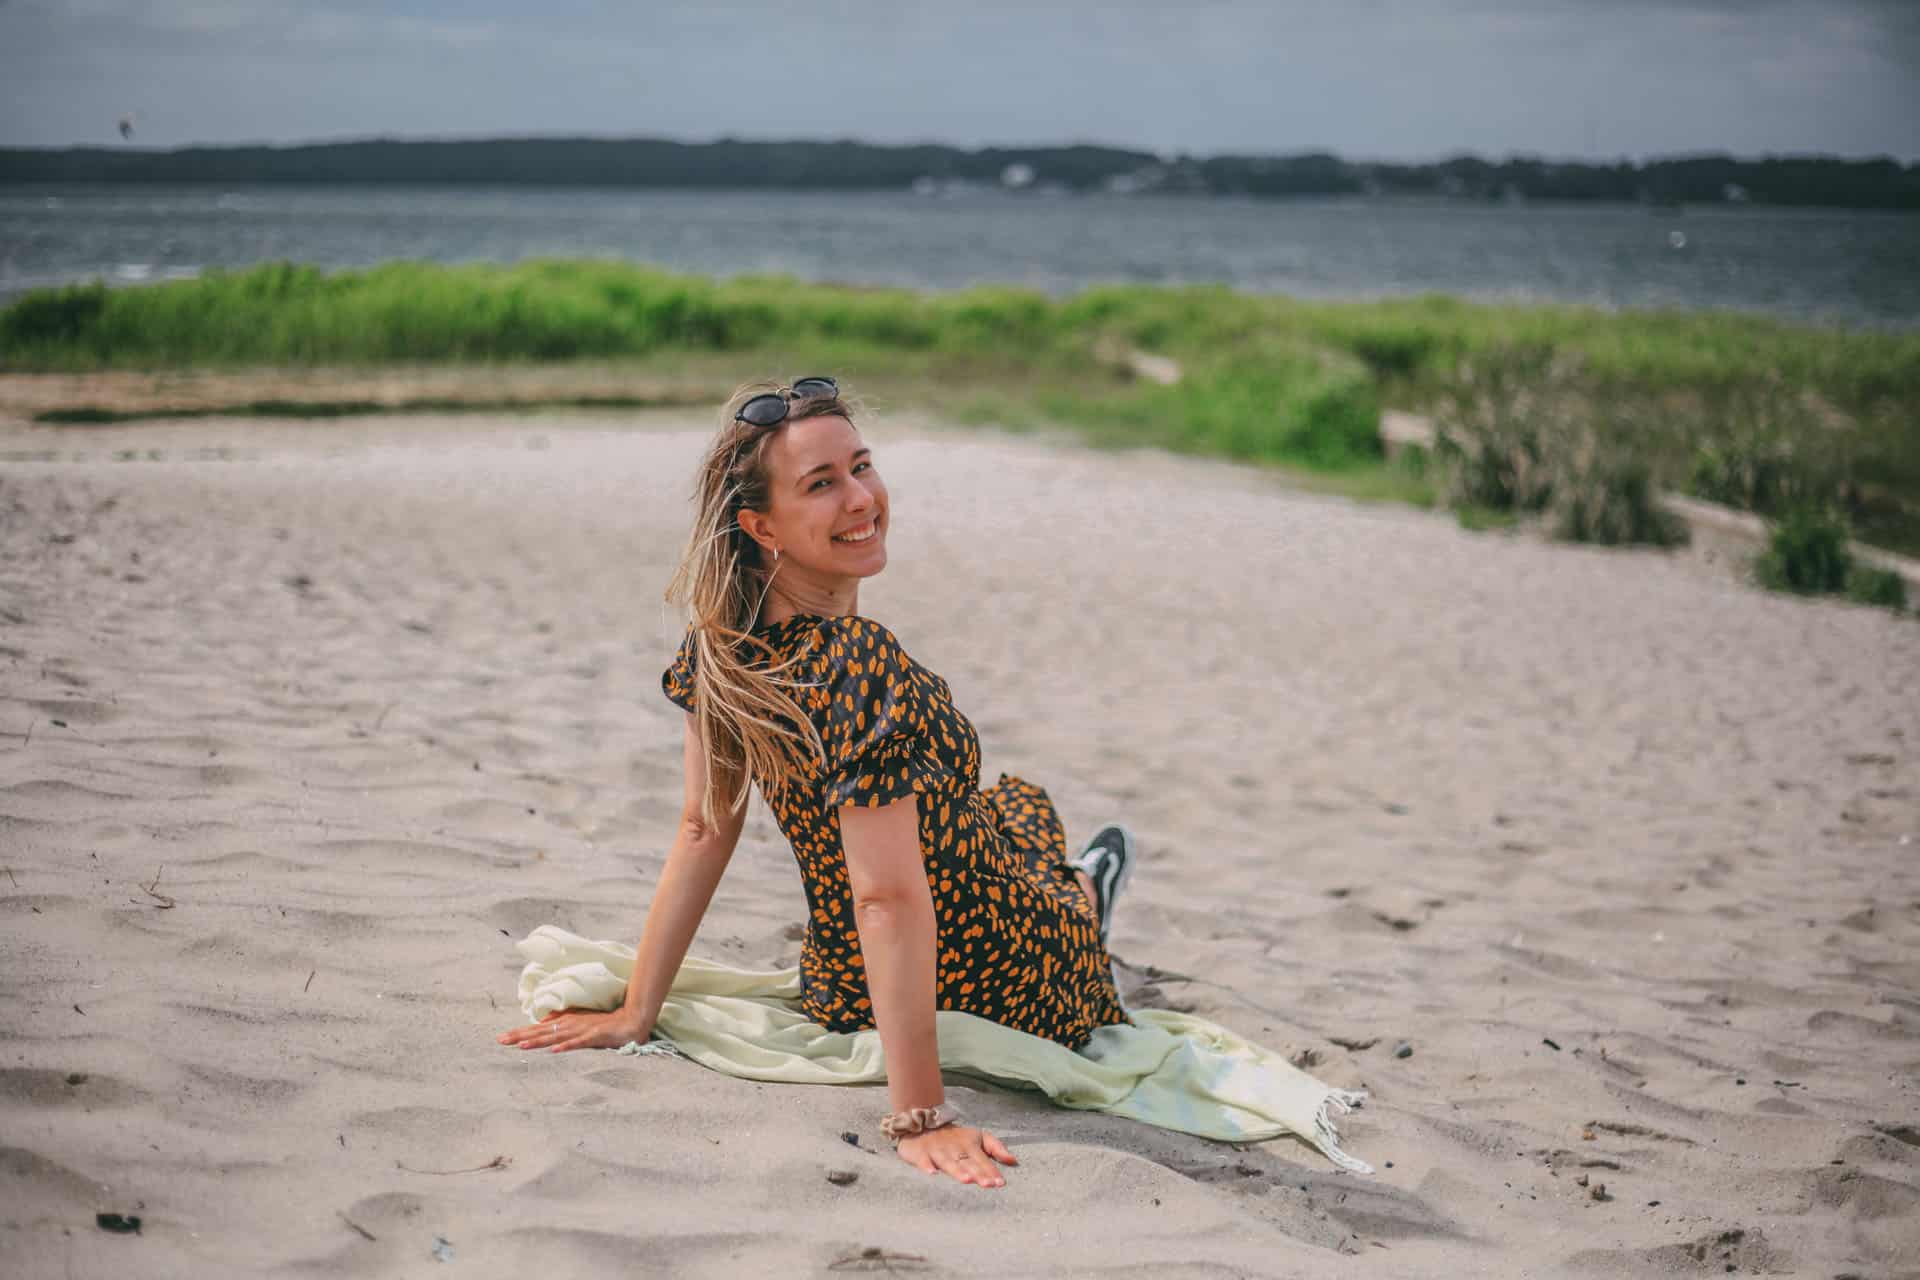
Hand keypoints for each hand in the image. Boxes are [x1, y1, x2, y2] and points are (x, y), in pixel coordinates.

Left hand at [496, 1006, 652, 1053]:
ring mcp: (581, 1031)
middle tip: (501, 1040)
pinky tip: (555, 1050)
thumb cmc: (604, 1022)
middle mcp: (569, 1025)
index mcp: (564, 1023)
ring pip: (555, 1037)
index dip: (520, 1032)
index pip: (538, 1029)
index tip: (501, 1038)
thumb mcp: (579, 1021)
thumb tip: (542, 1023)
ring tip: (521, 1045)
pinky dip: (566, 1046)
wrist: (630, 1020)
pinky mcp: (594, 1037)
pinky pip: (578, 1043)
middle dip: (521, 1036)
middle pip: (541, 1032)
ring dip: (539, 1041)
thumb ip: (561, 1021)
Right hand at [894, 1125, 1016, 1187]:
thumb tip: (1014, 1161)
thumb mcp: (978, 1137)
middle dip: (978, 1173)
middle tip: (988, 1184)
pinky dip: (926, 1166)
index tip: (1000, 1183)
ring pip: (948, 1162)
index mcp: (969, 1144)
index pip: (983, 1160)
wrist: (923, 1121)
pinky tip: (932, 1174)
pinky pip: (923, 1160)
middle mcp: (954, 1148)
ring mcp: (937, 1150)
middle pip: (967, 1162)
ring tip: (966, 1180)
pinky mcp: (920, 1153)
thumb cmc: (955, 1136)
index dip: (991, 1171)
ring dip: (957, 1170)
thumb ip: (996, 1148)